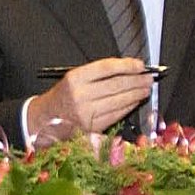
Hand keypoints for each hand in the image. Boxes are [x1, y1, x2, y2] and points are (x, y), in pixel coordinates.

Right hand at [26, 57, 153, 140]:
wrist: (45, 119)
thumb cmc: (64, 96)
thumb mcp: (74, 78)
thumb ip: (98, 74)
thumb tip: (128, 70)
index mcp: (75, 79)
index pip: (106, 68)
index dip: (126, 66)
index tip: (140, 65)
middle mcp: (80, 96)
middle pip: (116, 85)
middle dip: (136, 81)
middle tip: (149, 77)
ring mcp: (86, 114)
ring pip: (119, 101)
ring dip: (136, 94)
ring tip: (146, 89)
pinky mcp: (92, 128)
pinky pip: (116, 115)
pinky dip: (128, 107)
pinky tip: (135, 102)